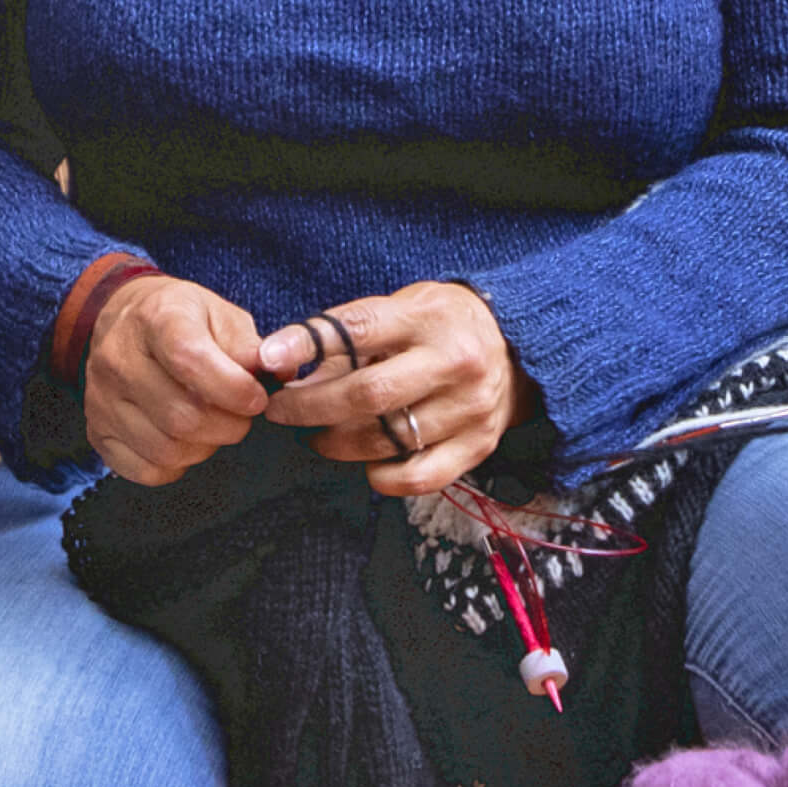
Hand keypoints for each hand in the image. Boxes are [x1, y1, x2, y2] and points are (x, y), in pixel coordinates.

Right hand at [84, 275, 271, 486]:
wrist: (126, 320)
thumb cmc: (182, 320)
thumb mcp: (220, 314)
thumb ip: (250, 346)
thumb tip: (276, 373)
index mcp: (155, 318)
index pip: (189, 359)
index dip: (232, 388)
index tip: (256, 399)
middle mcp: (118, 357)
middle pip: (181, 416)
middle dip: (228, 425)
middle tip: (240, 415)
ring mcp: (101, 397)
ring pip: (165, 448)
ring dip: (204, 447)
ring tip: (212, 425)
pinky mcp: (97, 429)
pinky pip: (144, 470)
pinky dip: (175, 466)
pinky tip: (183, 440)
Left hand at [257, 282, 533, 497]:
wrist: (519, 345)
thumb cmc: (439, 325)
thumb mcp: (398, 309)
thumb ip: (346, 339)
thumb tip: (284, 369)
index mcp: (425, 318)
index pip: (356, 330)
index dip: (306, 344)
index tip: (268, 359)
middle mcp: (452, 362)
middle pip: (368, 394)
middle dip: (310, 406)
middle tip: (280, 411)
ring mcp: (469, 407)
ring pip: (387, 438)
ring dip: (338, 443)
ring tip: (316, 435)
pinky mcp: (478, 445)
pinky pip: (421, 476)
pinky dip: (385, 477)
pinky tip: (367, 465)